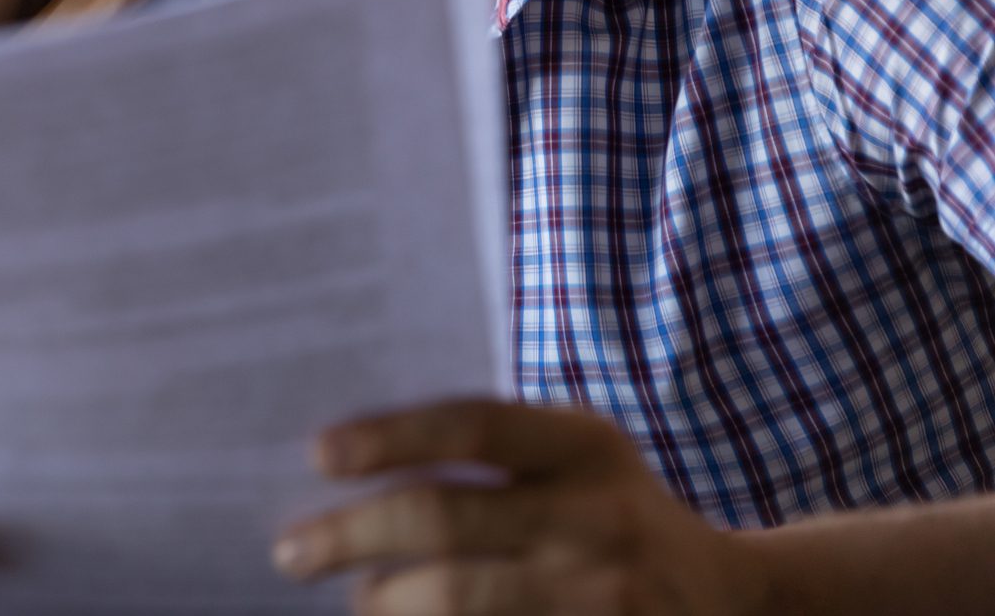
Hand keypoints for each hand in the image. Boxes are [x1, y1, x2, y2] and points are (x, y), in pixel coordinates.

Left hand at [275, 399, 768, 615]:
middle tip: (293, 550)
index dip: (390, 435)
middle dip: (350, 535)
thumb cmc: (613, 514)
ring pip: (456, 598)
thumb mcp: (575, 460)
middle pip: (445, 518)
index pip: (472, 425)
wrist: (732, 600)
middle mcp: (598, 516)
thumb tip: (348, 463)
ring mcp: (604, 595)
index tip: (319, 455)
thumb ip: (488, 455)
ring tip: (358, 597)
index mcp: (586, 446)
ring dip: (384, 600)